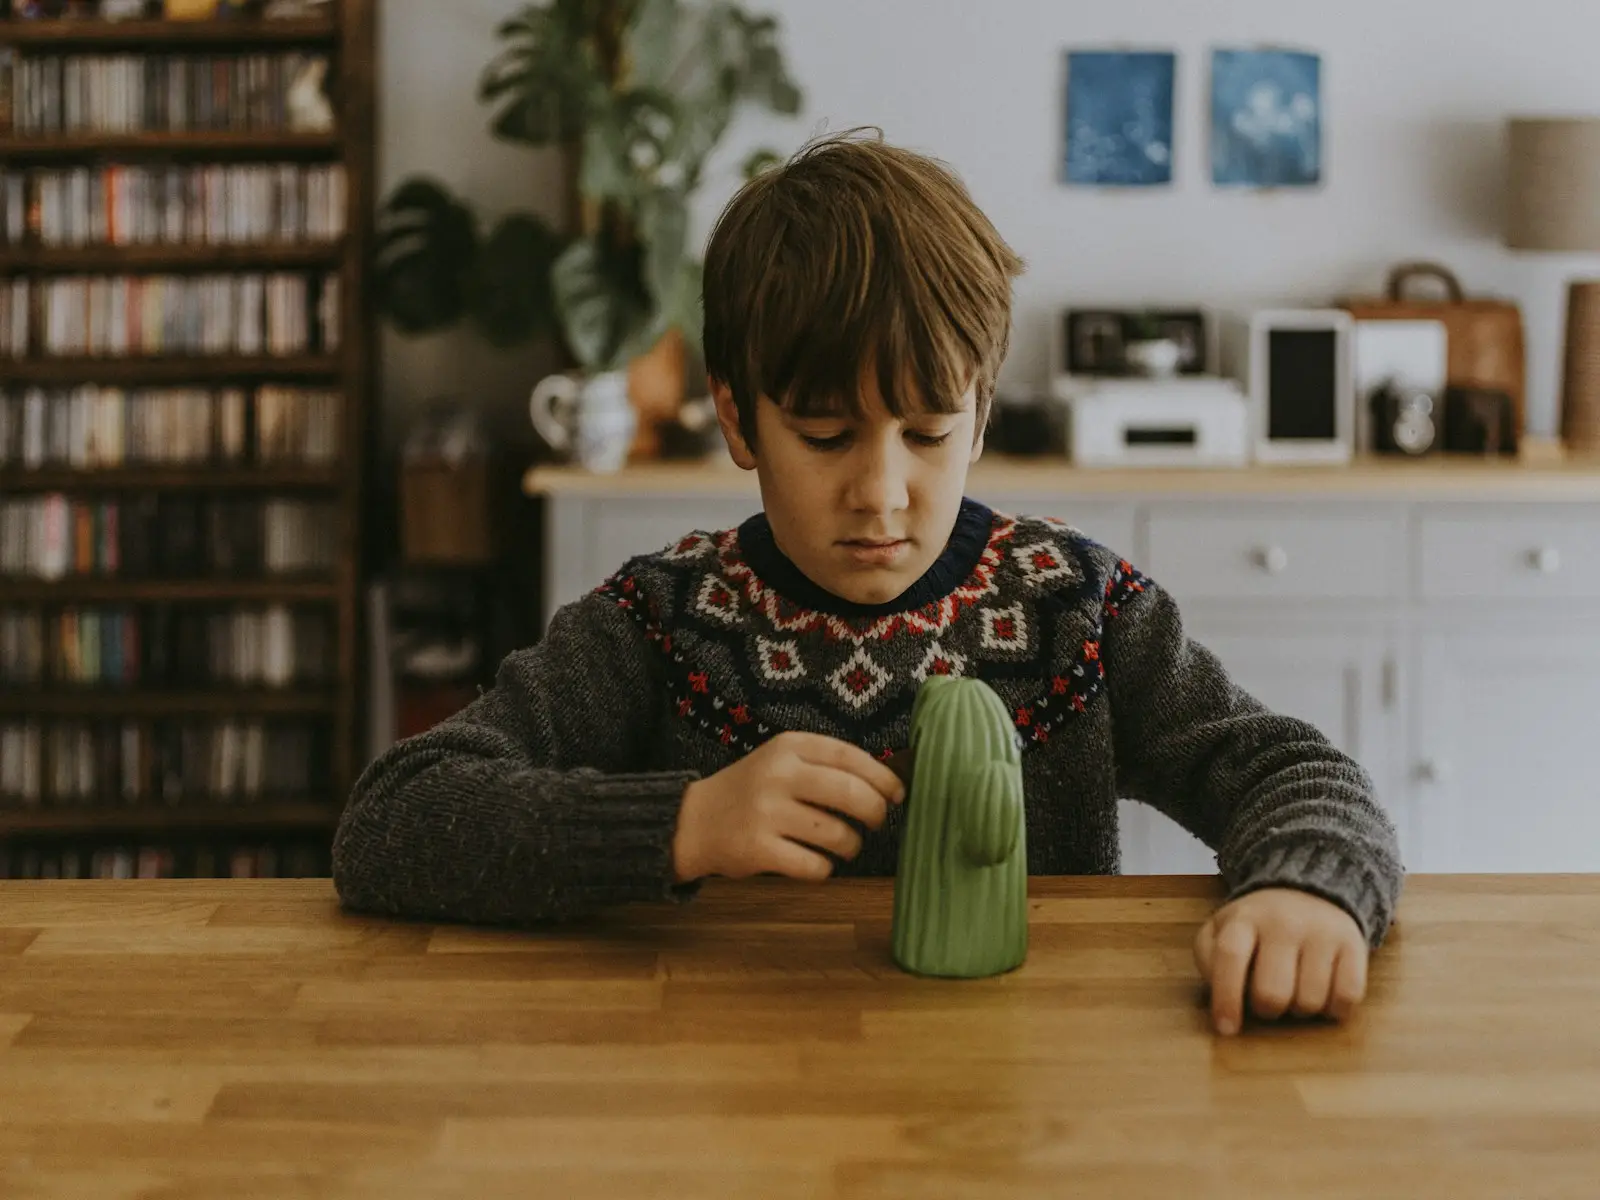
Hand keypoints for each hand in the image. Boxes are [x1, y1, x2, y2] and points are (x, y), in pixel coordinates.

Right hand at [672, 732, 905, 883]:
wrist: (693, 821)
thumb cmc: (750, 791)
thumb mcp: (781, 762)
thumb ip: (825, 766)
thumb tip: (886, 783)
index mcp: (788, 747)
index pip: (850, 756)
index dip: (882, 777)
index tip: (898, 794)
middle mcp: (778, 775)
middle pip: (851, 793)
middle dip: (875, 812)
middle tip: (876, 822)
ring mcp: (766, 813)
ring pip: (837, 834)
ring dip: (851, 846)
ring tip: (845, 846)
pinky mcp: (758, 849)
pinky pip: (815, 866)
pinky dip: (824, 869)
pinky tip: (816, 862)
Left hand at [1194, 887, 1367, 1035]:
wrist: (1309, 891)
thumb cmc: (1257, 926)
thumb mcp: (1221, 929)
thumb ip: (1209, 958)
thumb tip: (1220, 995)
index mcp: (1244, 919)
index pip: (1230, 958)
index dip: (1226, 998)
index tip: (1226, 1029)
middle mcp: (1284, 923)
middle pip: (1272, 993)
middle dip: (1266, 1010)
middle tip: (1266, 1001)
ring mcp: (1322, 932)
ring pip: (1309, 1002)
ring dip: (1300, 1010)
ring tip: (1294, 991)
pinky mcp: (1354, 945)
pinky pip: (1347, 998)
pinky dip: (1334, 1009)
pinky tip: (1323, 994)